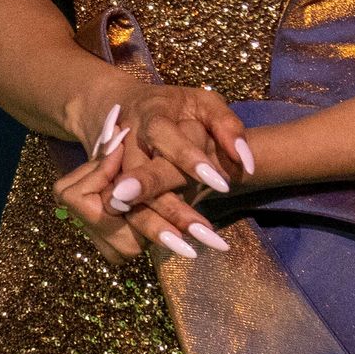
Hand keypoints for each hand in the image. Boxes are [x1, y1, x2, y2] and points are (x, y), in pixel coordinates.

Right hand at [52, 82, 250, 264]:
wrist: (122, 109)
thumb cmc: (174, 108)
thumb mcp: (203, 103)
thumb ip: (227, 125)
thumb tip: (246, 161)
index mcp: (149, 116)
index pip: (165, 136)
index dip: (190, 159)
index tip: (221, 184)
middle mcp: (126, 143)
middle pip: (141, 178)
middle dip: (171, 207)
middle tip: (206, 232)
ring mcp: (113, 168)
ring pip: (128, 204)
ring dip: (157, 230)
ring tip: (190, 250)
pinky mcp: (108, 189)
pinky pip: (122, 216)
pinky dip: (144, 234)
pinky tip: (171, 248)